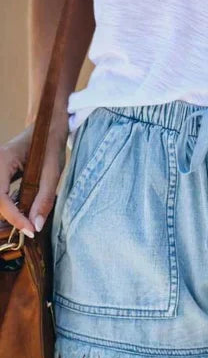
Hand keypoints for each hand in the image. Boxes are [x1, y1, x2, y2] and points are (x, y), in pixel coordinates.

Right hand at [0, 121, 67, 235]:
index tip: (29, 230)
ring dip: (10, 213)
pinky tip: (24, 210)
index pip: (0, 198)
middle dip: (10, 217)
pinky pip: (1, 195)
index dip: (13, 217)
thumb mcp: (53, 173)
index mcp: (3, 160)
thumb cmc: (50, 146)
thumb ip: (44, 199)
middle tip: (30, 228)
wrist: (48, 128)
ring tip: (28, 221)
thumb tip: (36, 225)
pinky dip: (11, 206)